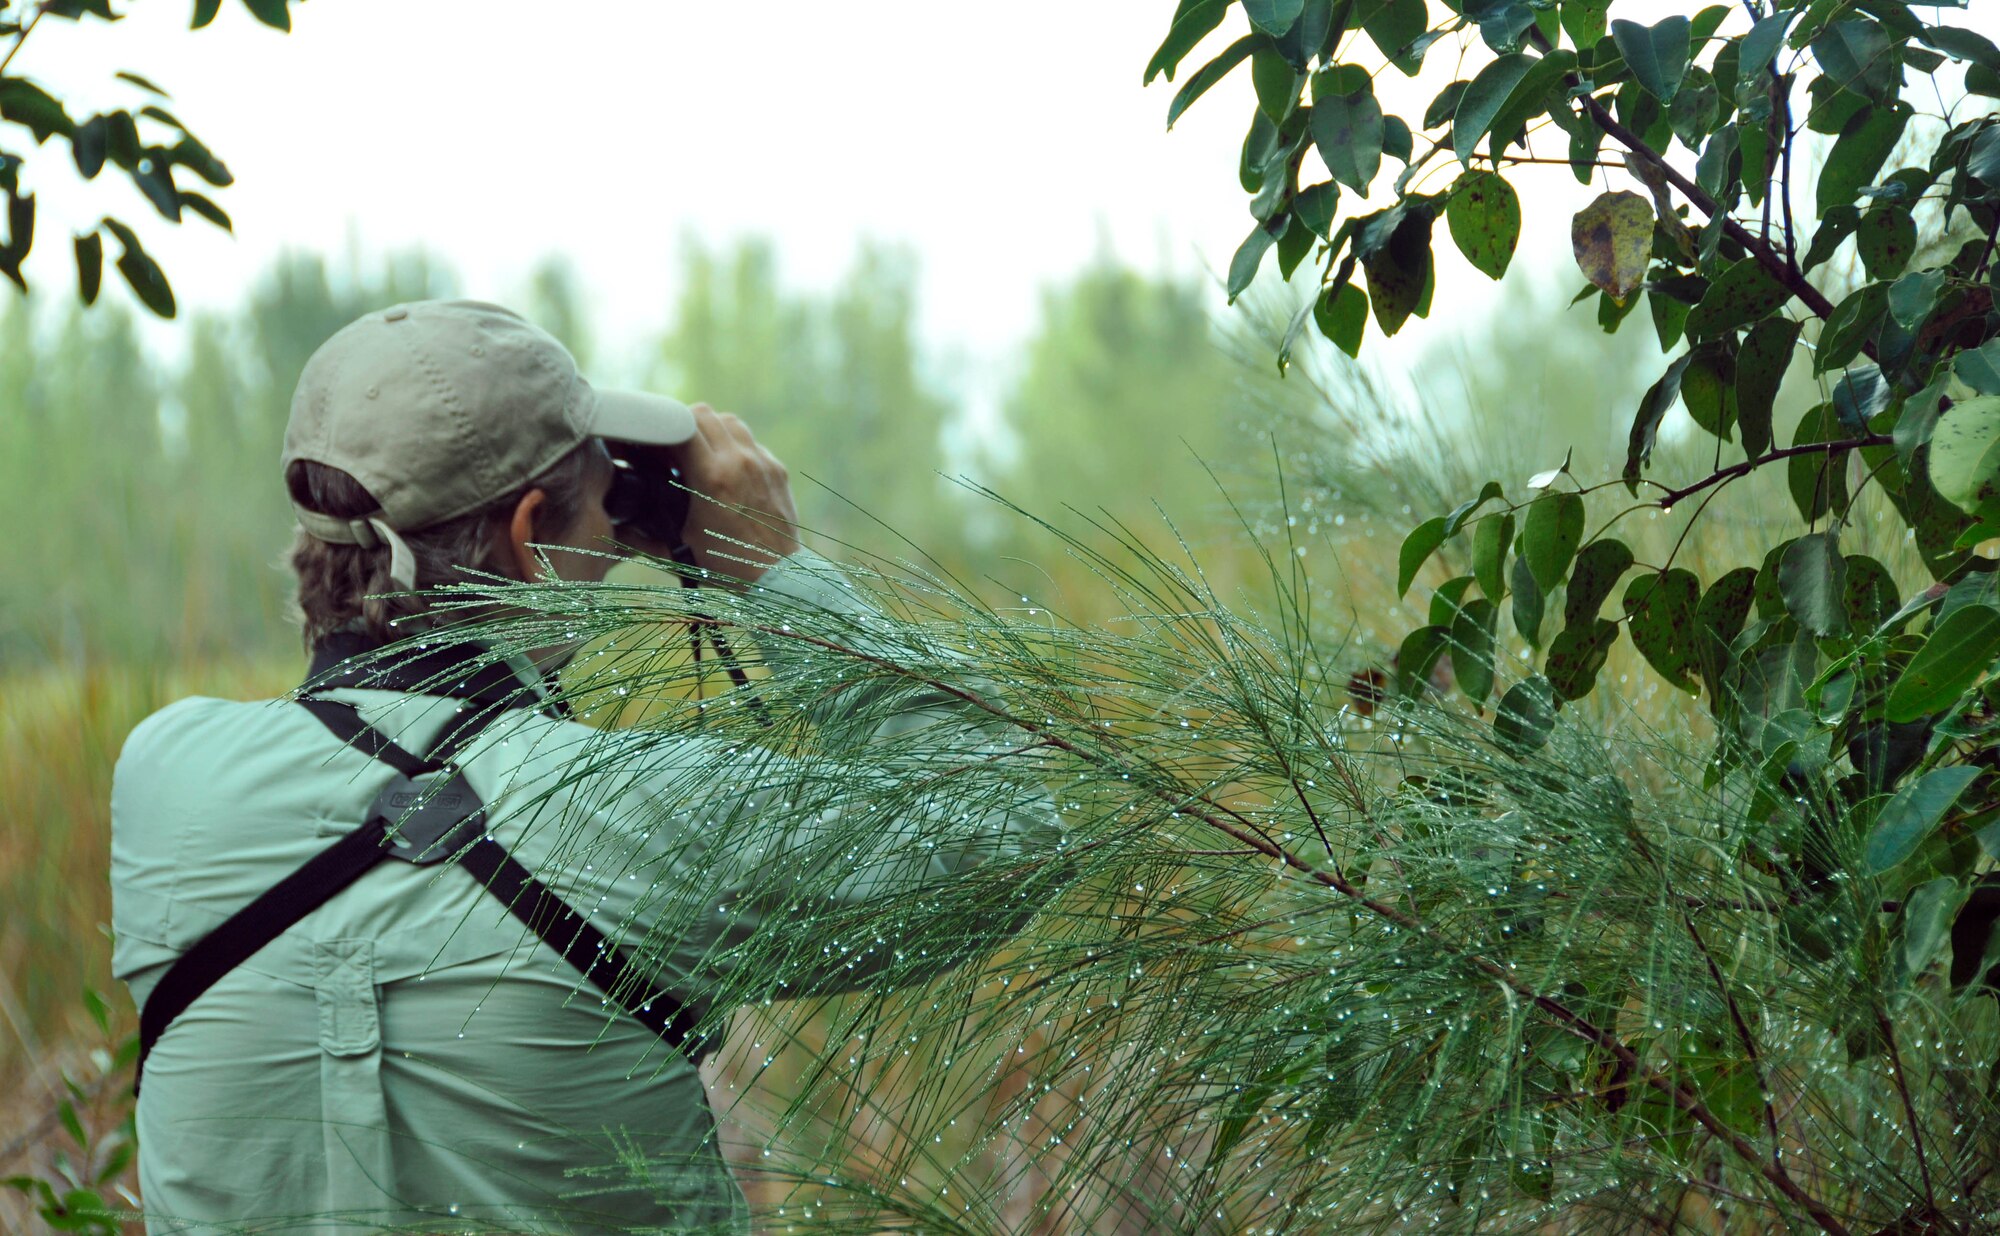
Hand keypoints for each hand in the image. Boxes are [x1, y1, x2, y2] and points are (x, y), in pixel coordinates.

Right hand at [633, 404, 800, 585]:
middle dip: (684, 424)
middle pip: (704, 414)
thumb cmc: (727, 563)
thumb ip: (647, 530)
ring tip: (701, 453)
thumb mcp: (681, 544)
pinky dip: (734, 447)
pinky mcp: (777, 469)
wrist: (778, 575)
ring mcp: (761, 462)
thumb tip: (619, 526)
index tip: (656, 445)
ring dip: (711, 430)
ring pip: (730, 421)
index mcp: (712, 477)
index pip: (681, 424)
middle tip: (675, 446)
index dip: (662, 429)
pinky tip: (727, 469)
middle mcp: (739, 462)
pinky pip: (751, 442)